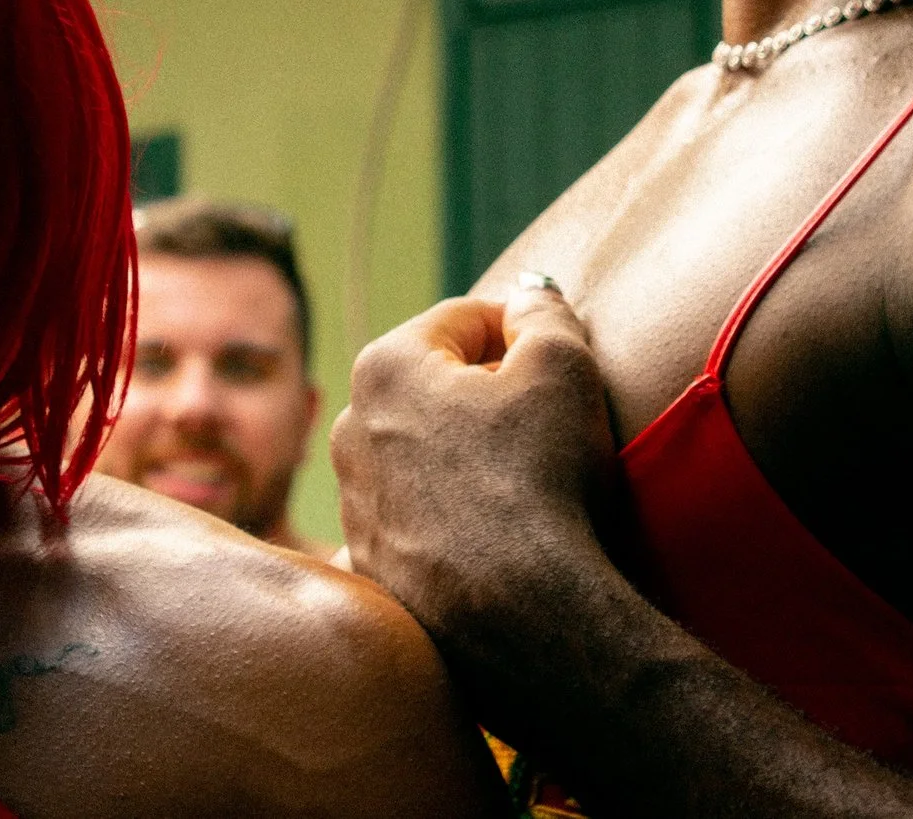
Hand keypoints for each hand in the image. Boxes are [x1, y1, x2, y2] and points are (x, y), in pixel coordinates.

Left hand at [332, 280, 620, 664]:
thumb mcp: (562, 365)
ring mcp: (353, 502)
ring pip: (421, 450)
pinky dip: (450, 513)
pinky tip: (492, 531)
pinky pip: (417, 516)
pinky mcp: (370, 563)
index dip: (522, 329)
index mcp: (386, 365)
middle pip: (434, 383)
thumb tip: (529, 296)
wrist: (519, 617)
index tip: (558, 360)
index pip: (464, 318)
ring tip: (526, 480)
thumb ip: (544, 312)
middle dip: (487, 391)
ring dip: (466, 452)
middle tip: (546, 420)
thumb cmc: (539, 477)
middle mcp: (350, 428)